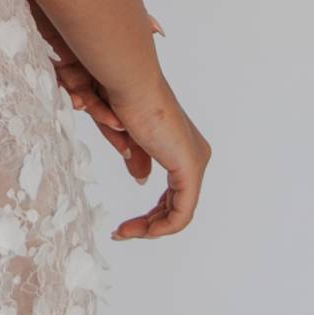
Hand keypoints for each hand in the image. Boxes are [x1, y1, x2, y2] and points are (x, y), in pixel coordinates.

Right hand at [21, 0, 208, 239]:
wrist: (128, 81)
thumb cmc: (119, 99)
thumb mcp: (127, 137)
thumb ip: (137, 157)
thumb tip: (142, 180)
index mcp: (182, 145)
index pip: (174, 192)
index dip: (151, 213)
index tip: (121, 224)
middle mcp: (195, 153)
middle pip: (177, 205)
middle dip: (149, 224)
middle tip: (121, 232)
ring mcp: (195, 160)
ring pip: (180, 213)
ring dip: (150, 229)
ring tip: (123, 233)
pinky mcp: (189, 168)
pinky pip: (181, 214)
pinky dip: (159, 228)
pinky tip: (137, 231)